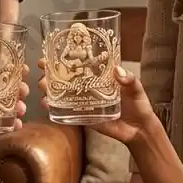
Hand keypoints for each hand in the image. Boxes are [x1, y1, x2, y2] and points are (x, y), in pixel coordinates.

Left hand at [0, 65, 29, 160]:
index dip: (12, 68)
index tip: (22, 68)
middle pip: (11, 88)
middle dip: (21, 87)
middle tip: (23, 89)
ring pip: (13, 106)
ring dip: (20, 105)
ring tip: (20, 108)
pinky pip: (7, 125)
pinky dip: (14, 124)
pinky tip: (17, 124)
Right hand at [37, 60, 157, 145]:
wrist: (139, 130)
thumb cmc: (139, 106)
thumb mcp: (137, 89)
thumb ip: (130, 81)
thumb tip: (118, 71)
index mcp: (100, 76)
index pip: (80, 63)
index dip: (65, 57)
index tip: (52, 52)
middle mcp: (89, 87)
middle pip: (66, 77)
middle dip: (52, 73)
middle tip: (45, 70)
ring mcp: (85, 102)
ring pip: (62, 93)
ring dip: (49, 89)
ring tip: (43, 87)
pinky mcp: (84, 117)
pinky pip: (66, 112)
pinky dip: (54, 108)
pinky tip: (47, 105)